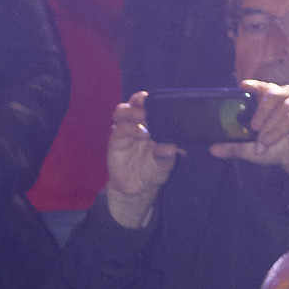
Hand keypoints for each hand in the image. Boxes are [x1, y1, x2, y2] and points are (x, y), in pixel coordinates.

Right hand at [106, 93, 179, 227]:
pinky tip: (143, 134)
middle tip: (150, 106)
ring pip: (121, 111)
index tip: (161, 100)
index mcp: (150, 123)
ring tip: (145, 117)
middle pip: (132, 102)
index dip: (152, 98)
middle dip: (140, 100)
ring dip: (133, 112)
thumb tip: (173, 147)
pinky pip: (119, 129)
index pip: (148, 103)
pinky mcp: (115, 142)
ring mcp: (124, 132)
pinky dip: (132, 129)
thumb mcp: (165, 163)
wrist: (137, 189)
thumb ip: (168, 154)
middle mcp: (135, 123)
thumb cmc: (153, 170)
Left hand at [209, 79, 288, 180]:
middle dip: (261, 111)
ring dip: (269, 128)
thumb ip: (234, 146)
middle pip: (272, 95)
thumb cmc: (275, 147)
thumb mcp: (250, 149)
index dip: (254, 85)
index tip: (243, 86)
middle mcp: (286, 95)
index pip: (262, 87)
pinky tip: (271, 141)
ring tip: (262, 143)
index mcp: (272, 98)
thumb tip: (213, 149)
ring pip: (281, 109)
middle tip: (254, 127)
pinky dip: (278, 131)